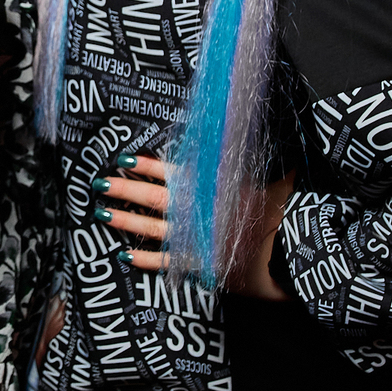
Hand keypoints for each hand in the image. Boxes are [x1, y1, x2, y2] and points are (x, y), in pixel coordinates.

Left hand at [91, 156, 293, 298]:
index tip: (123, 159)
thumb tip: (247, 126)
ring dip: (125, 221)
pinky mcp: (200, 265)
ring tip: (102, 214)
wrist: (292, 250)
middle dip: (124, 190)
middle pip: (154, 197)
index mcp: (212, 185)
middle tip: (99, 185)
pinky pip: (166, 263)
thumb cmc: (284, 207)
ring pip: (152, 229)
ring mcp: (197, 239)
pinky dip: (144, 260)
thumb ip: (254, 152)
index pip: (171, 171)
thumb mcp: (272, 171)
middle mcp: (199, 210)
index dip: (145, 165)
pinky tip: (125, 256)